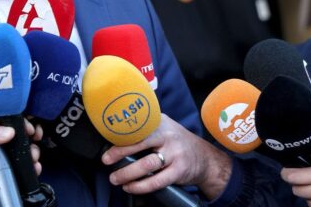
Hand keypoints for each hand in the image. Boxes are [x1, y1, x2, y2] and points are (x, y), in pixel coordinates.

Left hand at [0, 121, 41, 205]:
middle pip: (18, 134)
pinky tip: (34, 166)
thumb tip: (9, 132)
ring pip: (23, 151)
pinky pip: (21, 168)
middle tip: (35, 136)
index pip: (6, 118)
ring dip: (33, 151)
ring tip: (33, 154)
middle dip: (30, 134)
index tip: (28, 123)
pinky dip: (31, 167)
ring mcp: (1, 156)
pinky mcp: (4, 172)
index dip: (19, 119)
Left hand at [100, 114, 231, 199]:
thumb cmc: (176, 141)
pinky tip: (130, 187)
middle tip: (105, 160)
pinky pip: (156, 181)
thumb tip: (116, 133)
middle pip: (140, 144)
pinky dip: (141, 186)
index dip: (120, 135)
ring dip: (127, 173)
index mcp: (160, 123)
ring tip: (115, 178)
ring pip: (146, 165)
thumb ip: (146, 126)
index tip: (106, 142)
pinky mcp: (179, 171)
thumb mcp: (164, 126)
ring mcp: (174, 154)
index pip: (137, 127)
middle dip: (120, 153)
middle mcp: (167, 136)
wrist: (204, 157)